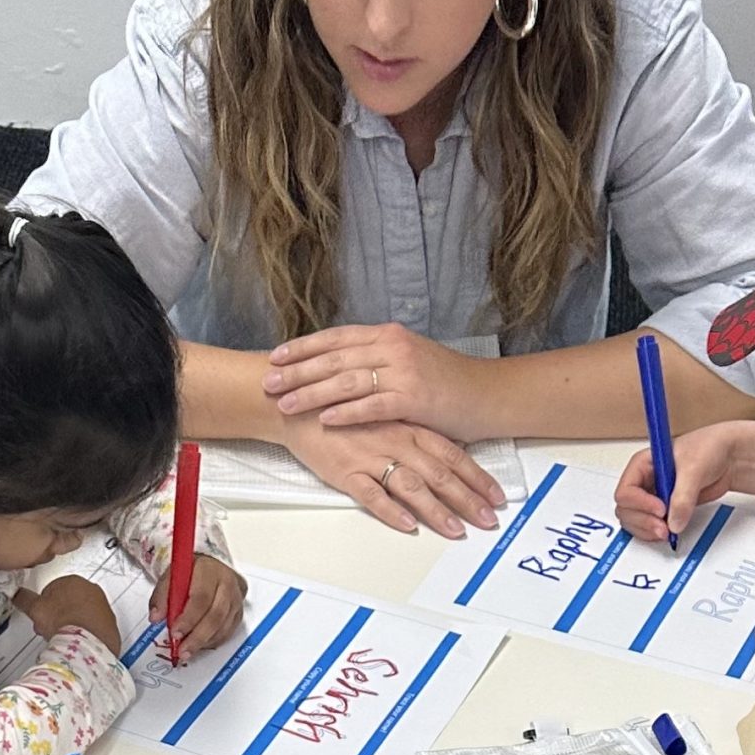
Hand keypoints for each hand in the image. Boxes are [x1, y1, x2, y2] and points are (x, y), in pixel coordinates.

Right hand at [20, 575, 123, 656]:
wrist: (84, 644)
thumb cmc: (61, 622)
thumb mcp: (35, 608)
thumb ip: (24, 598)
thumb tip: (17, 594)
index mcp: (73, 581)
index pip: (54, 588)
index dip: (45, 604)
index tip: (42, 616)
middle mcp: (92, 591)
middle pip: (71, 600)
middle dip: (59, 613)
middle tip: (51, 627)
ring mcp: (104, 607)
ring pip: (83, 613)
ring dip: (72, 622)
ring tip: (63, 636)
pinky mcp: (111, 625)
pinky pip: (95, 627)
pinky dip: (86, 633)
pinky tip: (77, 641)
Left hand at [150, 552, 247, 662]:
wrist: (210, 569)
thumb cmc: (189, 574)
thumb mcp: (170, 577)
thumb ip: (161, 597)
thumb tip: (155, 618)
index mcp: (208, 570)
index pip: (201, 598)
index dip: (188, 619)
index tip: (175, 633)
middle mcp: (227, 583)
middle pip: (216, 615)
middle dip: (197, 637)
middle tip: (182, 650)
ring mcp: (236, 598)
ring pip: (223, 626)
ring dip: (204, 642)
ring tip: (187, 651)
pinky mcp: (239, 611)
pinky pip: (228, 631)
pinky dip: (213, 641)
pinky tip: (199, 645)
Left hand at [264, 320, 486, 436]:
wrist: (486, 394)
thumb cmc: (445, 383)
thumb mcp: (408, 360)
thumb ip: (377, 360)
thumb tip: (343, 365)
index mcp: (387, 335)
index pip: (335, 338)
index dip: (303, 348)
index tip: (275, 357)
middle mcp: (392, 347)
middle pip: (334, 358)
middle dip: (297, 371)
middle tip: (267, 383)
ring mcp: (403, 371)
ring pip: (347, 380)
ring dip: (312, 393)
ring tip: (285, 404)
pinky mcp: (414, 397)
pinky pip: (372, 404)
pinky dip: (346, 412)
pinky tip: (324, 419)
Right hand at [279, 416, 503, 539]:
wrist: (297, 404)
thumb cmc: (342, 410)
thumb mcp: (385, 415)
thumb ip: (412, 434)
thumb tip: (440, 458)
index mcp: (408, 426)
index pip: (452, 453)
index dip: (476, 477)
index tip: (497, 497)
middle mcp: (395, 441)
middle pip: (439, 473)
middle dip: (467, 499)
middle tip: (488, 520)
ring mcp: (371, 457)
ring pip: (412, 486)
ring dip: (436, 510)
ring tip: (456, 531)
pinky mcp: (346, 472)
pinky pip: (371, 494)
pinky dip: (390, 510)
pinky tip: (407, 524)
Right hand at [611, 418, 754, 545]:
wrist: (730, 457)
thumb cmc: (710, 448)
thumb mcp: (694, 468)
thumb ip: (683, 497)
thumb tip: (674, 523)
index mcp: (643, 464)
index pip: (626, 490)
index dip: (640, 503)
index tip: (661, 509)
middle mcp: (644, 482)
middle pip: (626, 509)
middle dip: (642, 521)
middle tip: (663, 528)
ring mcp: (653, 497)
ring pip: (635, 521)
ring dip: (647, 530)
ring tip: (667, 532)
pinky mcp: (665, 509)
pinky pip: (650, 526)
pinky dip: (655, 533)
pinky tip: (669, 532)